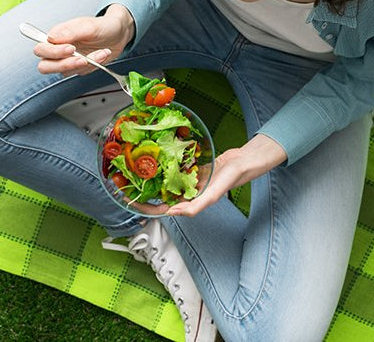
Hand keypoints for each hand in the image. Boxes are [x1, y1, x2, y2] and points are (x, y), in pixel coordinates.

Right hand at [33, 5, 134, 76]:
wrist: (118, 34)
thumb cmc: (102, 26)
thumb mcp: (88, 26)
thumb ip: (70, 32)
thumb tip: (51, 37)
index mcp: (56, 36)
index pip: (41, 49)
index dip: (53, 52)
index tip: (70, 48)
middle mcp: (59, 50)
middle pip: (45, 66)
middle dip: (63, 64)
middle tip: (81, 59)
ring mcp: (68, 60)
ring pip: (64, 72)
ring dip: (84, 64)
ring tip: (100, 53)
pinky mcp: (79, 68)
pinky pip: (81, 73)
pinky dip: (93, 65)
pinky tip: (102, 54)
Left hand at [131, 134, 286, 217]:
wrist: (243, 160)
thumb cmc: (231, 179)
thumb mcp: (213, 195)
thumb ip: (196, 206)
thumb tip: (173, 213)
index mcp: (193, 201)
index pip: (167, 209)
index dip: (151, 208)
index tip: (135, 204)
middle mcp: (190, 192)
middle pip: (165, 195)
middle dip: (148, 193)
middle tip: (130, 188)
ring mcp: (192, 179)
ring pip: (170, 182)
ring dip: (157, 179)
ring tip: (140, 173)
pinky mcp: (195, 168)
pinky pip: (179, 169)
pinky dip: (169, 166)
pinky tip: (160, 160)